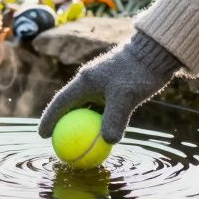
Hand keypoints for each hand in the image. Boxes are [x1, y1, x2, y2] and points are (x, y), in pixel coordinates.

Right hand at [38, 32, 183, 143]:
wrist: (155, 53)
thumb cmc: (137, 73)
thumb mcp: (126, 97)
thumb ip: (115, 119)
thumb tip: (108, 142)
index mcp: (85, 81)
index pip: (60, 102)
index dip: (49, 119)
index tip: (42, 135)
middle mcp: (90, 82)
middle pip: (70, 107)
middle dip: (63, 126)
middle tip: (60, 145)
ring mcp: (103, 86)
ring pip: (87, 109)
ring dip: (83, 126)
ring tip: (81, 145)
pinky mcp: (115, 89)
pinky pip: (102, 110)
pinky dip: (100, 123)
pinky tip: (105, 137)